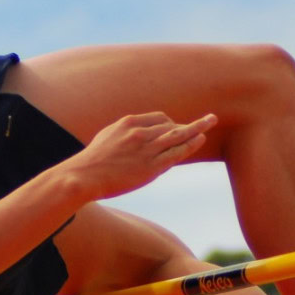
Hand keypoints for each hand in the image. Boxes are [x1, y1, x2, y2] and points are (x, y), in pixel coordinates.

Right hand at [62, 112, 213, 201]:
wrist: (83, 176)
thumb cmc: (92, 162)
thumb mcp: (107, 137)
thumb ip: (124, 134)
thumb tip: (134, 135)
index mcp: (128, 123)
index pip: (158, 118)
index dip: (170, 123)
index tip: (176, 128)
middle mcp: (140, 132)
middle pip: (170, 124)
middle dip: (186, 125)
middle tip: (204, 123)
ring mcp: (147, 149)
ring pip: (178, 134)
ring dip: (197, 127)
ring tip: (211, 121)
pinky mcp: (151, 167)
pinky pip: (176, 153)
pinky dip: (190, 145)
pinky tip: (199, 139)